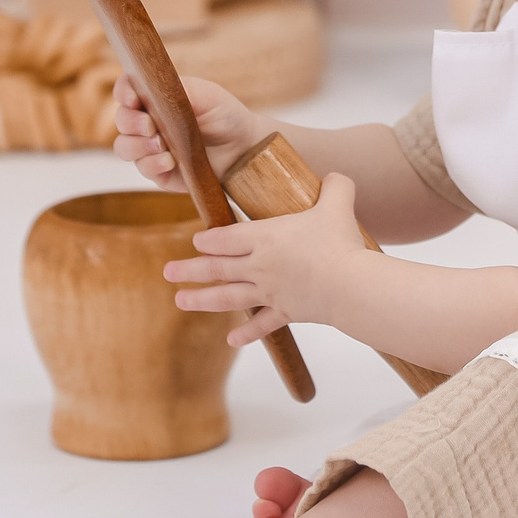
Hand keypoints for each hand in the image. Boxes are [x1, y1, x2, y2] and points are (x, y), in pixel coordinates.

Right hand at [112, 73, 270, 184]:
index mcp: (156, 97)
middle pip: (122, 120)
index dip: (124, 92)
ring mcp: (151, 147)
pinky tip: (170, 161)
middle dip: (131, 122)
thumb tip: (158, 88)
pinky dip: (152, 164)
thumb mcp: (209, 95)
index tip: (132, 98)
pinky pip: (143, 168)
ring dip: (138, 145)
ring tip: (161, 145)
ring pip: (124, 146)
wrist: (244, 149)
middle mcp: (148, 121)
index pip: (127, 89)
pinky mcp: (158, 171)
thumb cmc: (226, 115)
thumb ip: (182, 89)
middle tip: (150, 126)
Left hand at [164, 173, 369, 346]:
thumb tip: (336, 176)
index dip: (209, 240)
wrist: (349, 286)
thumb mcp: (337, 204)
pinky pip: (262, 325)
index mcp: (265, 237)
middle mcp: (259, 266)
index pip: (226, 237)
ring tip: (181, 301)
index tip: (196, 242)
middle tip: (168, 272)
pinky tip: (231, 340)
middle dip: (190, 270)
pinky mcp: (286, 313)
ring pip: (228, 296)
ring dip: (202, 300)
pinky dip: (246, 333)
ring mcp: (270, 292)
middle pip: (217, 268)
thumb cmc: (338, 242)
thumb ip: (335, 187)